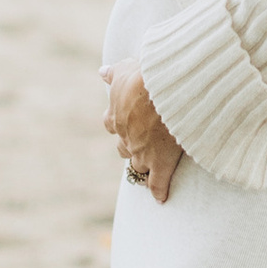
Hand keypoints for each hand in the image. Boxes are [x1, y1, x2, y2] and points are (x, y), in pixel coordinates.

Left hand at [101, 65, 183, 202]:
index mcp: (115, 116)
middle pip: (124, 148)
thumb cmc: (144, 77)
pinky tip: (160, 198)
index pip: (112, 124)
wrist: (164, 90)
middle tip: (142, 144)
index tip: (128, 122)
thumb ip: (114, 73)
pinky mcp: (160, 163)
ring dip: (144, 165)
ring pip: (138, 165)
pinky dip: (159, 191)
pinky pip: (157, 183)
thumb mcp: (125, 69)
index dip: (120, 124)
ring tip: (152, 167)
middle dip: (131, 146)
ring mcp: (142, 152)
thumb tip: (102, 72)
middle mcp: (125, 137)